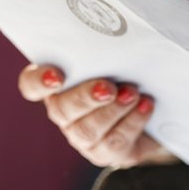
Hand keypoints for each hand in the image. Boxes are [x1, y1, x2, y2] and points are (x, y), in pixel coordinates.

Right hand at [18, 63, 177, 166]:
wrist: (156, 113)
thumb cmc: (130, 75)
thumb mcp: (117, 60)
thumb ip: (106, 52)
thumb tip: (119, 35)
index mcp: (57, 84)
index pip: (31, 84)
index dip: (38, 81)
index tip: (56, 75)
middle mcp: (64, 113)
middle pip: (62, 110)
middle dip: (86, 97)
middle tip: (108, 87)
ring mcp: (81, 137)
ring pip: (88, 130)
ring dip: (113, 110)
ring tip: (133, 93)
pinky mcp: (104, 153)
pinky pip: (113, 143)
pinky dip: (132, 122)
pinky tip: (145, 106)